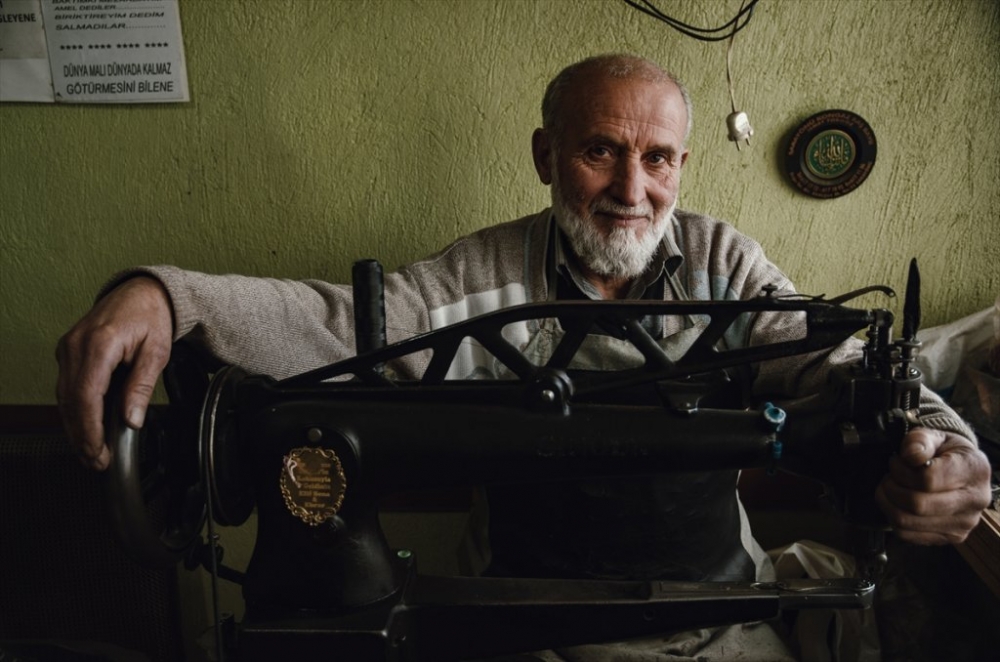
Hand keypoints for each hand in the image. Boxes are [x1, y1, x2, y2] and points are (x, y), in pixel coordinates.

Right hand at [56, 277, 173, 470]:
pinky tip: (86, 428)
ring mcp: (68, 347)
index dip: (89, 430)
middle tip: (96, 462)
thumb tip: (131, 420)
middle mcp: (76, 345)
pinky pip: (67, 386)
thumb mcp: (157, 352)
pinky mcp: (68, 351)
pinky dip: (74, 410)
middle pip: (70, 401)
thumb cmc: (152, 318)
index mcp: (99, 343)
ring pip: (64, 397)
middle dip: (81, 436)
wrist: (142, 292)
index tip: (99, 453)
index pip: (86, 397)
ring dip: (75, 427)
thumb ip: (142, 386)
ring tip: (91, 453)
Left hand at [876, 427, 992, 544]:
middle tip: (889, 476)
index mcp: (974, 470)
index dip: (901, 470)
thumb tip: (911, 455)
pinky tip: (896, 503)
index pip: (928, 479)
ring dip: (888, 503)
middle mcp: (974, 500)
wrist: (962, 471)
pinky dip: (892, 518)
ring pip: (908, 522)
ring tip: (890, 488)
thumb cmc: (945, 452)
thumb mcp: (934, 436)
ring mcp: (964, 523)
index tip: (896, 461)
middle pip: (918, 504)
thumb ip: (919, 440)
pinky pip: (908, 535)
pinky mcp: (951, 537)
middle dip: (892, 488)